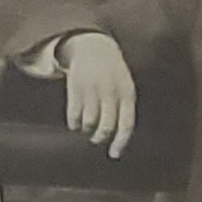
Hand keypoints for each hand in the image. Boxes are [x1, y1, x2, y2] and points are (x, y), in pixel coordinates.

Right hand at [60, 32, 135, 157]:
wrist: (94, 46)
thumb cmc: (113, 72)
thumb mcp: (125, 85)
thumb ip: (124, 108)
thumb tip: (119, 138)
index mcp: (127, 93)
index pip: (126, 124)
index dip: (120, 142)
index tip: (114, 154)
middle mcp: (110, 92)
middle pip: (106, 126)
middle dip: (100, 138)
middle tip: (97, 139)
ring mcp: (92, 89)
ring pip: (89, 122)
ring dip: (87, 130)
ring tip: (87, 128)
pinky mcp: (76, 87)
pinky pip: (74, 114)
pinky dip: (74, 124)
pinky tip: (75, 123)